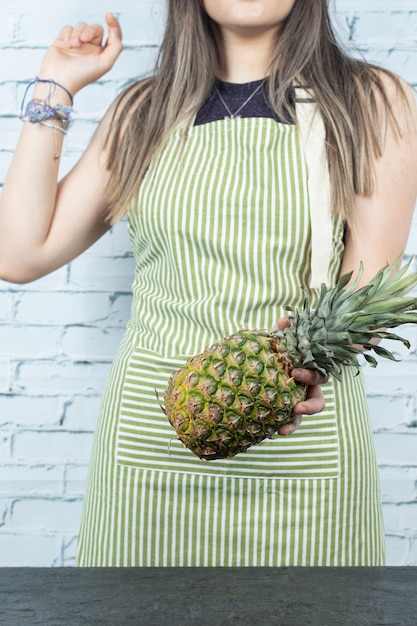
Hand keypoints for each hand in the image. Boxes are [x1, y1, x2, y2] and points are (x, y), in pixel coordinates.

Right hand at [37, 13, 122, 96]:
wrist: (59, 80)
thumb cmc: (82, 75)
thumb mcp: (105, 64)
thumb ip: (115, 47)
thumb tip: (115, 31)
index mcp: (102, 54)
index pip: (112, 36)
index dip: (113, 24)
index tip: (108, 16)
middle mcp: (90, 49)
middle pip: (95, 28)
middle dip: (90, 31)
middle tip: (83, 40)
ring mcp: (77, 44)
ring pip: (81, 26)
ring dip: (77, 33)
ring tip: (73, 46)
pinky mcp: (63, 41)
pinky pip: (68, 28)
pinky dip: (67, 34)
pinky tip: (66, 45)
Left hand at [274, 317, 327, 435]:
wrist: (284, 351)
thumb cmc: (290, 342)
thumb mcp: (290, 333)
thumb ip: (289, 328)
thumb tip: (284, 321)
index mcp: (313, 371)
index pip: (318, 377)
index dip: (309, 376)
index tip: (295, 372)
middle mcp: (308, 388)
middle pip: (316, 403)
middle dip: (308, 407)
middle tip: (297, 408)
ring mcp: (297, 398)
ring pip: (300, 416)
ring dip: (292, 424)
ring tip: (281, 430)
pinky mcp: (283, 405)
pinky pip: (283, 417)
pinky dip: (277, 424)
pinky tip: (267, 430)